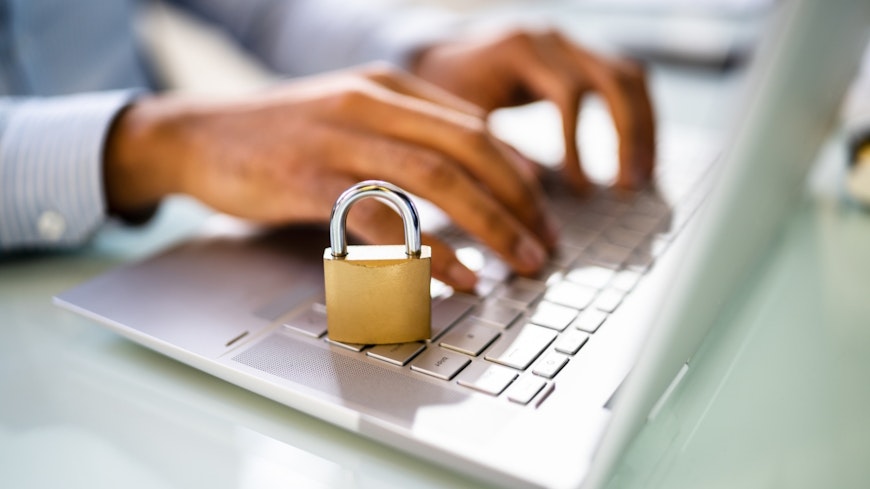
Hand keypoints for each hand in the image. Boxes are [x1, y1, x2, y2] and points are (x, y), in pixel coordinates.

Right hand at [103, 65, 557, 290]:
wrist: (197, 135)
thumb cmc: (282, 136)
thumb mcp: (353, 116)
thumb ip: (409, 135)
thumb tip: (474, 172)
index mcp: (389, 86)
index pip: (478, 127)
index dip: (520, 174)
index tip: (542, 214)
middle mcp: (371, 103)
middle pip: (470, 149)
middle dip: (519, 202)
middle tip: (543, 245)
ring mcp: (339, 139)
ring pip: (437, 179)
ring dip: (489, 225)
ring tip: (518, 263)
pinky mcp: (309, 179)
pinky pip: (382, 216)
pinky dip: (426, 248)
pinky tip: (454, 274)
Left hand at [414, 28, 655, 189]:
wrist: (438, 57)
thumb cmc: (443, 92)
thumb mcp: (456, 121)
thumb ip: (491, 149)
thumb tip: (530, 188)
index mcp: (519, 48)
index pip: (568, 93)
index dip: (578, 143)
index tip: (579, 189)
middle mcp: (552, 38)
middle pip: (614, 79)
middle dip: (628, 136)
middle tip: (629, 187)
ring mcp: (571, 43)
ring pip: (630, 77)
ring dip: (644, 128)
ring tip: (643, 177)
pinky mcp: (580, 56)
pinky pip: (626, 80)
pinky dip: (638, 117)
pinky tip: (638, 155)